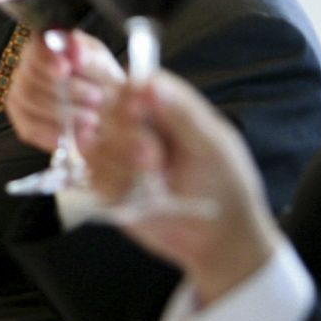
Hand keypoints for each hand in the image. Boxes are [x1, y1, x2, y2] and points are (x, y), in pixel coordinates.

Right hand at [4, 27, 121, 152]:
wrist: (110, 118)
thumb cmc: (104, 87)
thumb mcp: (106, 70)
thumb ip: (91, 58)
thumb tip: (75, 46)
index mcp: (47, 47)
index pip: (34, 47)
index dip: (47, 58)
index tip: (65, 68)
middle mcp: (27, 68)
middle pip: (31, 77)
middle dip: (68, 90)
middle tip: (97, 98)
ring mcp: (20, 96)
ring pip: (32, 102)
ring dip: (66, 112)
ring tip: (93, 118)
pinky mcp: (23, 123)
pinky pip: (31, 127)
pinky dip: (58, 132)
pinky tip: (80, 133)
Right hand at [86, 70, 282, 305]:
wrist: (218, 239)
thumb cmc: (226, 185)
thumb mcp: (212, 145)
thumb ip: (182, 112)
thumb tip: (148, 80)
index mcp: (166, 108)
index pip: (134, 84)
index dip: (128, 94)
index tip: (136, 110)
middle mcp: (139, 126)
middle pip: (108, 112)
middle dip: (127, 136)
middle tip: (154, 159)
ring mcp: (120, 155)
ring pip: (96, 144)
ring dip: (122, 166)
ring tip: (155, 183)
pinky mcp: (108, 183)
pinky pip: (94, 176)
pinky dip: (116, 187)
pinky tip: (140, 197)